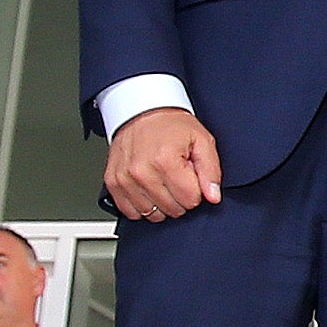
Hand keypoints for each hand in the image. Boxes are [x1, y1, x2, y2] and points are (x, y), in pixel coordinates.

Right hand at [106, 106, 223, 220]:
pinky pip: (131, 213)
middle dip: (180, 195)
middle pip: (173, 209)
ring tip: (161, 179)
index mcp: (166, 160)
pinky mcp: (113, 184)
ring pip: (153, 214)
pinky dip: (142, 205)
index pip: (191, 200)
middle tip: (176, 175)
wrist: (140, 111)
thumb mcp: (201, 140)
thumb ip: (211, 171)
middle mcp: (142, 172)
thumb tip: (213, 196)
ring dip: (161, 202)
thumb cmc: (170, 125)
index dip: (195, 189)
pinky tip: (147, 188)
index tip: (189, 175)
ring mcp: (125, 179)